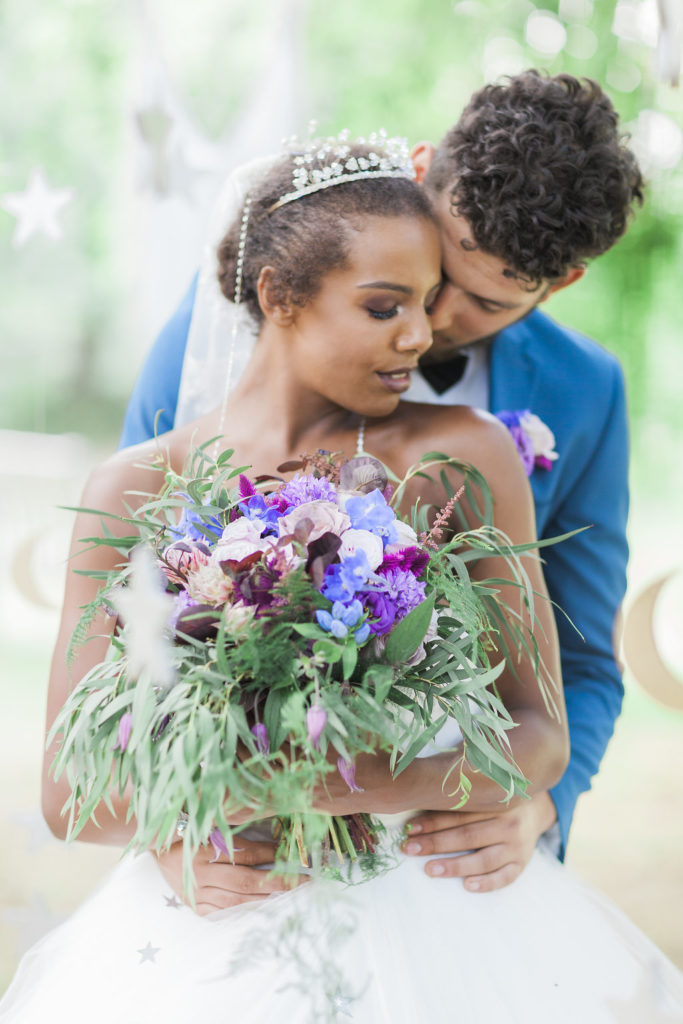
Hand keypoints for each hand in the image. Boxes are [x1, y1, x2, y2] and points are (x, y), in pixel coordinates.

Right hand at [153, 836, 308, 916]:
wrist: (158, 845)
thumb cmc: (190, 828)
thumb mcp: (211, 822)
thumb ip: (237, 829)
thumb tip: (271, 833)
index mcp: (205, 847)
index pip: (246, 853)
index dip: (271, 854)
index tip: (294, 854)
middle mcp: (200, 872)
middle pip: (245, 880)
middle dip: (277, 882)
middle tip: (303, 882)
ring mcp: (196, 892)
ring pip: (236, 901)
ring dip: (264, 899)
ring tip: (288, 897)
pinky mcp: (194, 905)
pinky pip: (222, 913)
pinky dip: (243, 911)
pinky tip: (261, 909)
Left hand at [401, 790, 557, 892]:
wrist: (537, 807)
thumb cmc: (498, 795)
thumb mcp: (486, 783)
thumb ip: (463, 784)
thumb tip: (425, 780)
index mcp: (496, 800)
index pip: (459, 813)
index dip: (432, 820)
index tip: (409, 828)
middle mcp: (508, 823)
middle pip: (468, 835)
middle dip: (435, 843)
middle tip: (409, 848)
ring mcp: (517, 845)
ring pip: (484, 859)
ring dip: (455, 865)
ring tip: (430, 869)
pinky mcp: (523, 863)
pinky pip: (506, 877)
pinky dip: (487, 883)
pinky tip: (467, 886)